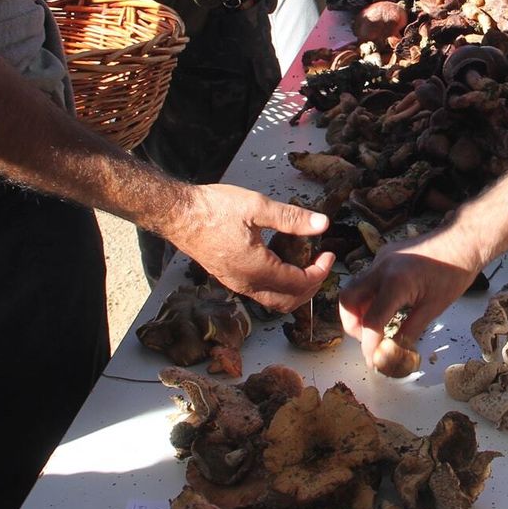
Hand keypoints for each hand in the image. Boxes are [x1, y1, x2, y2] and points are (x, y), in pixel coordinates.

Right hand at [168, 184, 334, 312]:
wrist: (178, 214)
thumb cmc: (212, 209)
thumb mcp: (257, 206)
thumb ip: (292, 218)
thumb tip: (321, 224)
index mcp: (256, 269)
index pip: (298, 283)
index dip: (320, 272)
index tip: (329, 255)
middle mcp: (245, 283)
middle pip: (288, 302)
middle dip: (311, 287)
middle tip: (321, 265)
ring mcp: (235, 284)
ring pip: (273, 300)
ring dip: (294, 289)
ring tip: (305, 265)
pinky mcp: (229, 278)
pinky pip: (260, 292)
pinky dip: (278, 285)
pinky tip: (282, 261)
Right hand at [339, 226, 485, 373]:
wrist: (464, 239)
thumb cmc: (455, 271)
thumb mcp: (434, 308)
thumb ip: (410, 331)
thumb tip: (395, 351)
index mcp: (395, 282)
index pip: (371, 322)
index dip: (369, 346)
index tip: (374, 361)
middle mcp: (381, 268)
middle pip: (348, 301)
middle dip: (353, 325)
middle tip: (369, 340)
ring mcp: (381, 259)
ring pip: (354, 288)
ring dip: (360, 310)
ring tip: (378, 326)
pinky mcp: (384, 255)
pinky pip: (367, 278)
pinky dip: (370, 296)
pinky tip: (387, 306)